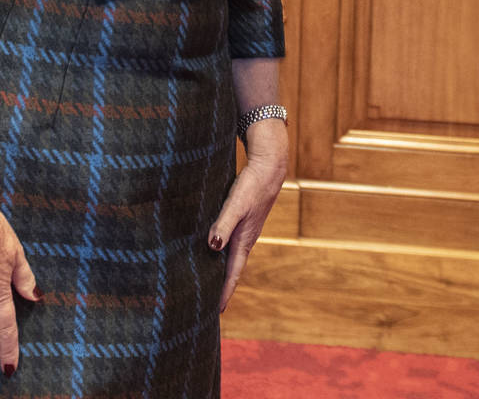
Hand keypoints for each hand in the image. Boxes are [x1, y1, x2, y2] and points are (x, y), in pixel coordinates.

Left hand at [210, 122, 287, 312]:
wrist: (269, 167)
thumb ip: (224, 224)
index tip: (217, 311)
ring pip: (230, 256)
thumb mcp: (236, 205)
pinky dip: (221, 252)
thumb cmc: (252, 186)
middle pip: (232, 269)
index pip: (232, 273)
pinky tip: (212, 250)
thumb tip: (212, 247)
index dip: (224, 292)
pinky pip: (230, 242)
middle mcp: (245, 239)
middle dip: (222, 287)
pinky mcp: (243, 220)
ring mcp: (245, 230)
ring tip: (209, 283)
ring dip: (221, 270)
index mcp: (244, 241)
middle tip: (209, 305)